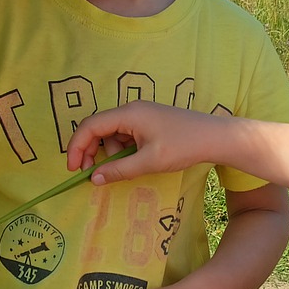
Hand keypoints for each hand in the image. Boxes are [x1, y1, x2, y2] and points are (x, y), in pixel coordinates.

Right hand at [66, 101, 218, 182]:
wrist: (215, 137)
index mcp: (128, 113)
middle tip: (93, 174)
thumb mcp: (149, 162)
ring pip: (114, 135)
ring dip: (113, 153)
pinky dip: (126, 150)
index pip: (90, 126)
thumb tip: (94, 179)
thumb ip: (119, 170)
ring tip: (132, 167)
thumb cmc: (183, 146)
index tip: (73, 168)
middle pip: (99, 129)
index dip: (77, 146)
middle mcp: (131, 109)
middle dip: (93, 152)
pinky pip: (127, 135)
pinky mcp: (149, 122)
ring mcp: (141, 114)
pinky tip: (138, 161)